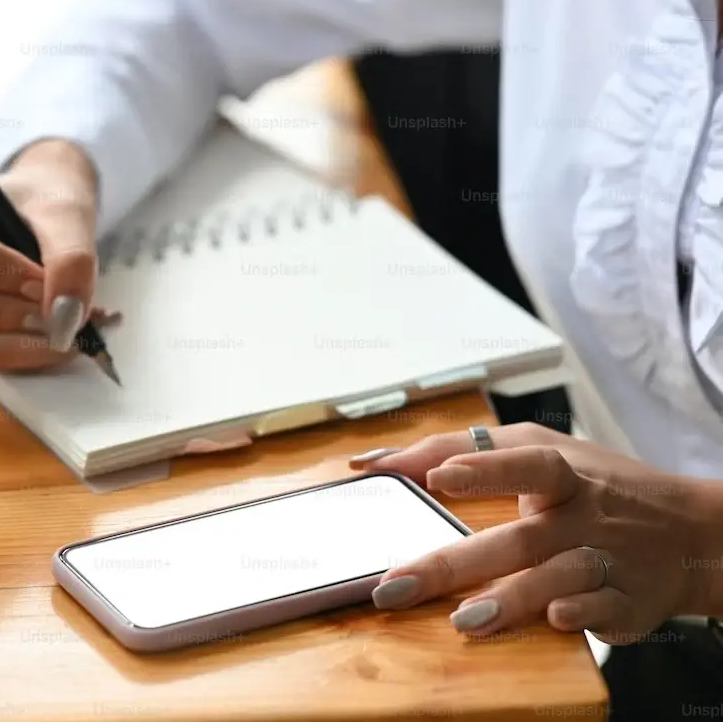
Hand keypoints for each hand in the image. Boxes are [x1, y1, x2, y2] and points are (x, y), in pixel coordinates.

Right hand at [0, 138, 112, 370]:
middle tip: (54, 311)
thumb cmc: (45, 203)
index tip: (45, 280)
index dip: (4, 273)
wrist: (48, 213)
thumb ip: (71, 259)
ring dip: (21, 340)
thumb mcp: (67, 216)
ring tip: (67, 325)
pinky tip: (60, 336)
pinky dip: (28, 351)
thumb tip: (66, 315)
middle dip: (3, 315)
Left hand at [348, 422, 722, 644]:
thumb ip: (460, 450)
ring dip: (510, 599)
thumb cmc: (592, 487)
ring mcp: (605, 562)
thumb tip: (379, 462)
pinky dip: (579, 614)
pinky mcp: (626, 603)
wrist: (691, 534)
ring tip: (462, 619)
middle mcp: (581, 518)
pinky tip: (553, 619)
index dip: (484, 470)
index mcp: (562, 475)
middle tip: (394, 585)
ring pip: (556, 579)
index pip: (526, 464)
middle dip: (453, 564)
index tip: (437, 476)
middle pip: (517, 539)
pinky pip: (600, 611)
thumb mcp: (537, 450)